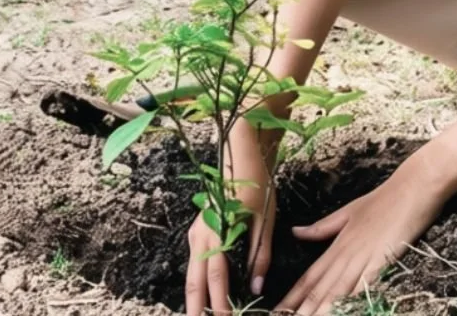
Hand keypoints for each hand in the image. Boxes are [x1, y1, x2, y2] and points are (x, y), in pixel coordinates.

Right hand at [185, 124, 275, 315]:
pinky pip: (195, 262)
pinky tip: (205, 294)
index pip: (217, 278)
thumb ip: (260, 256)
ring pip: (192, 273)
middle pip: (194, 281)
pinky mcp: (198, 230)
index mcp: (217, 233)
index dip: (219, 303)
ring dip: (196, 297)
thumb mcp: (264, 222)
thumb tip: (255, 287)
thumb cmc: (256, 186)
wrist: (240, 156)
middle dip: (197, 308)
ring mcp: (196, 232)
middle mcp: (200, 235)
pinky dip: (198, 282)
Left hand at [277, 157, 448, 315]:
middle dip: (301, 310)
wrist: (414, 185)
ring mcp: (364, 257)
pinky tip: (341, 310)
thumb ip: (323, 227)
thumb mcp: (349, 212)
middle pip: (319, 289)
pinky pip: (363, 285)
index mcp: (337, 244)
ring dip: (321, 309)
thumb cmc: (384, 199)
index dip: (292, 297)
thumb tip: (296, 232)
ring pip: (336, 290)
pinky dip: (351, 299)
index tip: (277, 311)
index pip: (309, 277)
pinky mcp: (383, 259)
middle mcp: (346, 253)